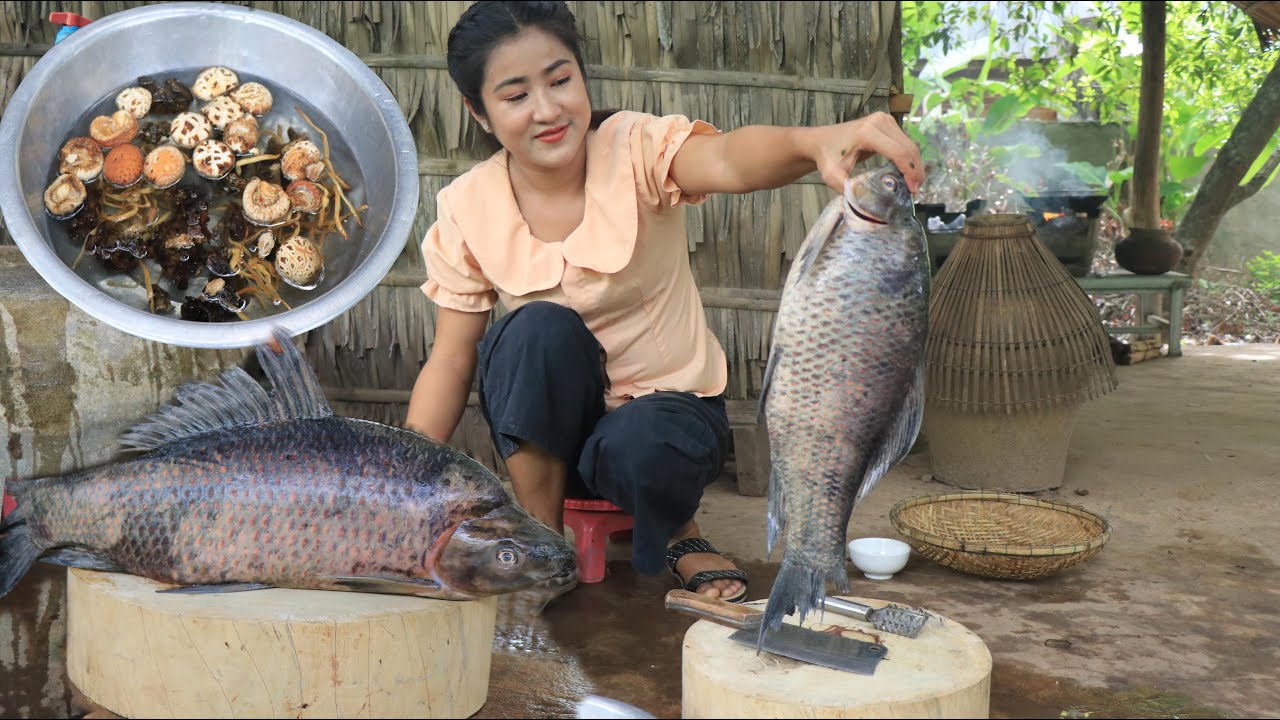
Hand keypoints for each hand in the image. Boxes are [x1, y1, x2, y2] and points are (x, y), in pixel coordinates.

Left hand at [809, 112, 924, 194]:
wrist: (821, 141)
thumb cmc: (827, 157)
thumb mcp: (832, 175)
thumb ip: (848, 189)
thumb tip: (866, 205)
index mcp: (866, 132)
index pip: (898, 152)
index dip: (909, 171)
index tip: (912, 190)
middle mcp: (879, 121)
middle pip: (908, 147)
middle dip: (915, 170)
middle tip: (915, 190)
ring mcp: (884, 120)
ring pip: (909, 144)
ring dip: (914, 164)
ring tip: (913, 184)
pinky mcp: (887, 123)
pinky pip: (904, 141)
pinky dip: (908, 158)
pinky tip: (906, 173)